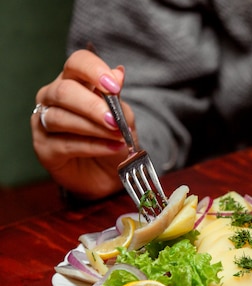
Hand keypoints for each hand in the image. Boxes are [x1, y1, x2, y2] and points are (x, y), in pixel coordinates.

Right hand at [31, 49, 132, 199]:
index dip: (94, 70)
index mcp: (74, 81)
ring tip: (118, 137)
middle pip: (64, 91)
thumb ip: (118, 99)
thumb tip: (118, 72)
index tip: (114, 86)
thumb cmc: (113, 138)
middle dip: (92, 106)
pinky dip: (93, 146)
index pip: (77, 63)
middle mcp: (53, 97)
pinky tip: (112, 148)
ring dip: (94, 129)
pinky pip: (65, 144)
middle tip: (115, 120)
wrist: (110, 172)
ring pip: (61, 118)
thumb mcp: (123, 118)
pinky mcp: (44, 148)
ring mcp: (44, 122)